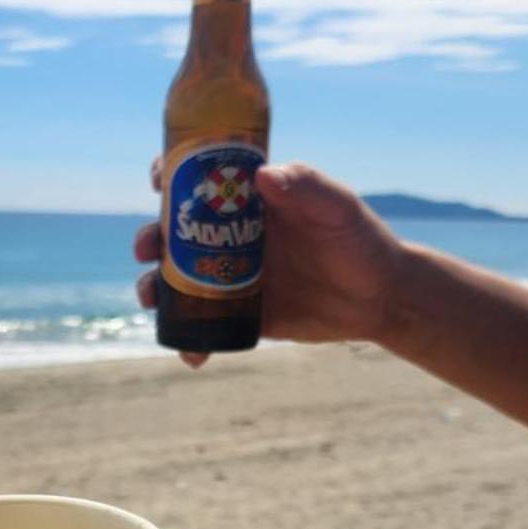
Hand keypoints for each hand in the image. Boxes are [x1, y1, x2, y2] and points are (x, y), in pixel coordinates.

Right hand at [135, 161, 402, 359]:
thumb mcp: (337, 208)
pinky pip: (205, 327)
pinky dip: (191, 342)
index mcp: (249, 200)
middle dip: (150, 238)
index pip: (200, 178)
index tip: (159, 182)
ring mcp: (232, 276)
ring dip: (154, 288)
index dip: (172, 174)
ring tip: (150, 299)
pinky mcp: (242, 315)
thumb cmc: (360, 241)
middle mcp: (232, 235)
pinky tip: (190, 354)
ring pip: (178, 280)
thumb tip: (261, 175)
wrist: (380, 298)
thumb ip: (306, 186)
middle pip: (175, 232)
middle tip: (147, 248)